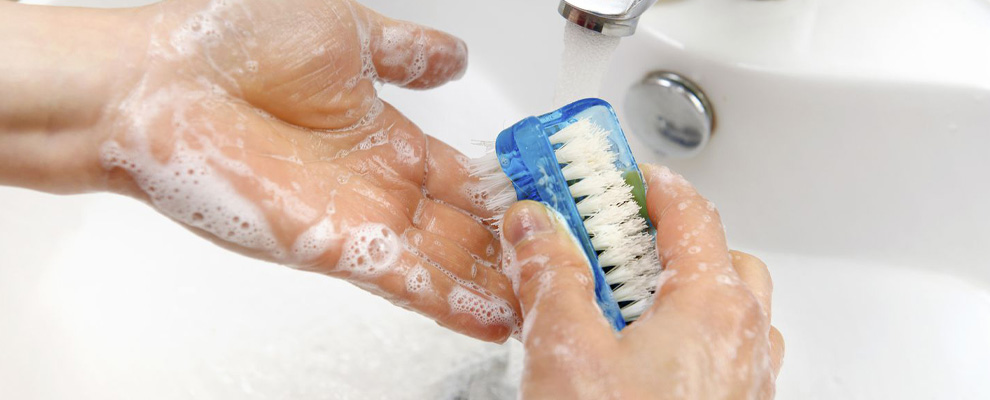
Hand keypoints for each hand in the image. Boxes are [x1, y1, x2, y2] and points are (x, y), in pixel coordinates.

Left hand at [0, 0, 517, 341]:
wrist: (155, 85)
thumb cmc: (229, 45)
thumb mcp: (348, 33)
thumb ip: (409, 53)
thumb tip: (456, 56)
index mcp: (385, 135)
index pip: (466, 175)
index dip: (512, 189)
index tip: (555, 199)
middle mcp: (379, 183)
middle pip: (467, 227)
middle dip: (517, 244)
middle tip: (570, 258)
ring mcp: (362, 219)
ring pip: (450, 262)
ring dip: (500, 281)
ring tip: (553, 297)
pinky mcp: (339, 248)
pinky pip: (412, 283)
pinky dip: (459, 302)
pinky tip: (502, 315)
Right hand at [501, 164, 784, 398]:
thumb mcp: (566, 351)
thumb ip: (551, 276)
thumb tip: (536, 226)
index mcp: (712, 307)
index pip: (692, 215)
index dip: (654, 186)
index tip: (623, 176)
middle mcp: (745, 342)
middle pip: (725, 260)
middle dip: (674, 242)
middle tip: (618, 242)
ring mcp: (748, 384)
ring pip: (734, 312)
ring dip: (688, 292)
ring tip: (629, 304)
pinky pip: (729, 358)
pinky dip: (694, 339)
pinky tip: (646, 363)